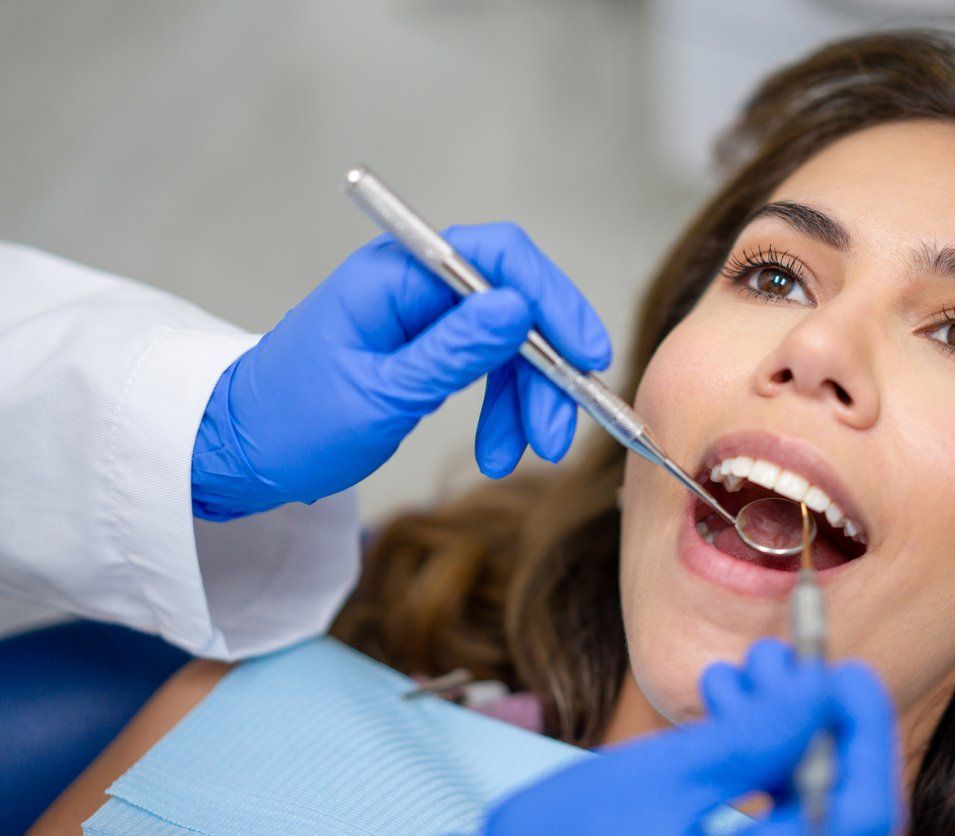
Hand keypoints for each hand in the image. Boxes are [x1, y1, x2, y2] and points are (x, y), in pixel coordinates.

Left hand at [191, 224, 610, 520]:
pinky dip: (504, 408)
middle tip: (555, 434)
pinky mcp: (429, 348)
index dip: (552, 300)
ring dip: (528, 399)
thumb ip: (452, 351)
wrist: (241, 452)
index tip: (586, 355)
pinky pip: (489, 367)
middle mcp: (416, 284)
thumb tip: (518, 307)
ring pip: (509, 342)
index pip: (499, 257)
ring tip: (519, 457)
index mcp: (395, 274)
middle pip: (515, 304)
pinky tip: (500, 450)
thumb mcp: (379, 395)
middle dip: (545, 370)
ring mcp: (425, 316)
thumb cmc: (291, 421)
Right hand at [485, 639, 900, 834]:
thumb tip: (831, 686)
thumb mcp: (663, 777)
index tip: (846, 667)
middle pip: (838, 803)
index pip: (866, 809)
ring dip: (775, 730)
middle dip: (809, 718)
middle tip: (773, 657)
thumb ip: (756, 734)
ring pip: (801, 803)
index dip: (867, 731)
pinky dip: (750, 759)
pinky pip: (767, 814)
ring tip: (730, 674)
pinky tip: (714, 707)